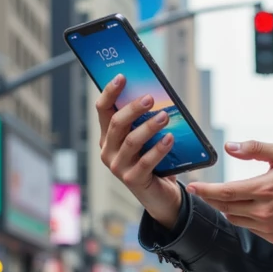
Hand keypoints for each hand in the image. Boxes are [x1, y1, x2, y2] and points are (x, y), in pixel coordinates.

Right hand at [95, 75, 182, 229]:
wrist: (161, 194)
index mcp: (108, 136)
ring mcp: (118, 167)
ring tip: (165, 115)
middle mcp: (107, 151)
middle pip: (116, 123)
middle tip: (150, 98)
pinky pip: (146, 161)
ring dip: (149, 126)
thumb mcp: (146, 138)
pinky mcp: (132, 180)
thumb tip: (155, 93)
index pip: (103, 109)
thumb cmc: (154, 161)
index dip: (110, 92)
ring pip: (131, 141)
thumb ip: (144, 120)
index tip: (123, 76)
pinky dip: (159, 148)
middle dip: (133, 108)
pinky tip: (170, 138)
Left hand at [187, 141, 272, 242]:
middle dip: (211, 198)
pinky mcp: (272, 236)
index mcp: (263, 189)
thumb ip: (255, 149)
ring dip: (226, 208)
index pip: (225, 192)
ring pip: (234, 218)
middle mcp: (262, 211)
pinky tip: (247, 208)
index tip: (191, 186)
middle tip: (200, 190)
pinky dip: (242, 217)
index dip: (205, 190)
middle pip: (225, 206)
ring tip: (224, 197)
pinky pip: (248, 227)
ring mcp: (267, 226)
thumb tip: (230, 147)